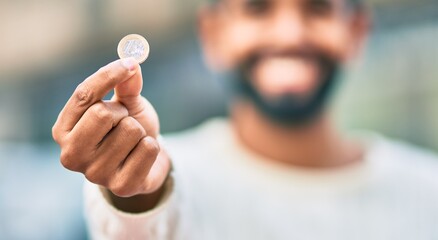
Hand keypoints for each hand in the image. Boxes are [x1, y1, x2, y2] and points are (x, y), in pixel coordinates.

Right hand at [52, 58, 170, 197]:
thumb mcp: (125, 104)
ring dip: (139, 131)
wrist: (146, 163)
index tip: (130, 63)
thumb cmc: (127, 130)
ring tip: (133, 143)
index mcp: (63, 130)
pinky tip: (143, 157)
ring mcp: (95, 174)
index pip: (83, 95)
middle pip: (102, 113)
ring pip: (130, 130)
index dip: (108, 75)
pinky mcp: (121, 187)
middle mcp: (71, 155)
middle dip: (123, 112)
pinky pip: (148, 148)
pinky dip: (153, 146)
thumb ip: (126, 85)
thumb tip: (132, 64)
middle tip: (125, 122)